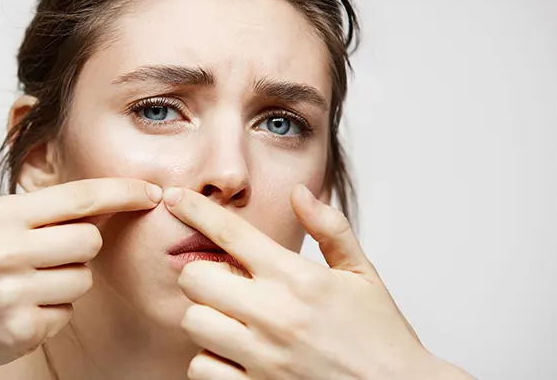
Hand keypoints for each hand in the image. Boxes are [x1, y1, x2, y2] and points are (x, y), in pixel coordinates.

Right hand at [0, 178, 161, 379]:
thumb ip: (38, 214)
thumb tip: (102, 204)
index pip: (79, 197)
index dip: (123, 191)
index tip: (151, 191)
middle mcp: (6, 250)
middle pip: (90, 241)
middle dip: (82, 249)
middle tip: (49, 256)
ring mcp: (14, 293)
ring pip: (82, 279)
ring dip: (65, 283)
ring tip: (24, 286)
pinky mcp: (21, 330)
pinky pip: (66, 313)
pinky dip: (51, 312)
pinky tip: (18, 311)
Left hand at [163, 185, 459, 379]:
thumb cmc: (381, 336)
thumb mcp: (362, 274)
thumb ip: (329, 229)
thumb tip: (299, 194)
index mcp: (298, 278)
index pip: (230, 233)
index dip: (194, 209)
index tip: (174, 199)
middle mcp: (274, 315)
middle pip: (195, 278)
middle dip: (203, 274)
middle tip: (224, 282)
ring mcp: (262, 357)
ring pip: (193, 322)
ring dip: (207, 319)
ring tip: (234, 321)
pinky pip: (201, 368)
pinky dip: (211, 360)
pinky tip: (236, 355)